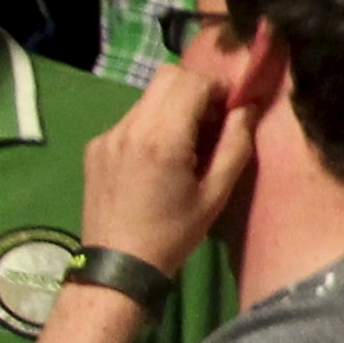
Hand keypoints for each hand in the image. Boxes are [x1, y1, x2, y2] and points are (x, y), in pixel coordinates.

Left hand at [75, 63, 250, 272]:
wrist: (117, 266)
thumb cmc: (173, 235)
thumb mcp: (215, 195)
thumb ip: (236, 145)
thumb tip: (247, 108)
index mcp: (162, 138)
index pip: (193, 81)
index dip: (218, 88)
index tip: (229, 113)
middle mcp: (130, 127)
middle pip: (168, 77)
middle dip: (196, 89)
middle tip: (210, 122)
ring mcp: (108, 134)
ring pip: (148, 97)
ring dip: (173, 107)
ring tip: (184, 145)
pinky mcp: (96, 145)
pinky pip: (131, 119)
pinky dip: (151, 125)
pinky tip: (156, 160)